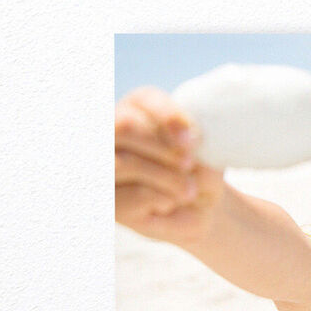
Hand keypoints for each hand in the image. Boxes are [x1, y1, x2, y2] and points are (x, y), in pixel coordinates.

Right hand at [115, 87, 224, 244]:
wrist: (196, 210)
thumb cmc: (200, 175)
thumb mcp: (205, 159)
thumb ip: (193, 152)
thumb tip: (186, 159)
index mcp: (138, 110)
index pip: (144, 100)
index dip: (166, 115)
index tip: (191, 140)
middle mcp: (113, 133)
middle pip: (125, 126)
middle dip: (162, 148)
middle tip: (189, 165)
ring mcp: (104, 166)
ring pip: (125, 163)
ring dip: (164, 177)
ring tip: (189, 191)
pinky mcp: (109, 200)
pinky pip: (130, 196)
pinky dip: (157, 198)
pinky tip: (169, 204)